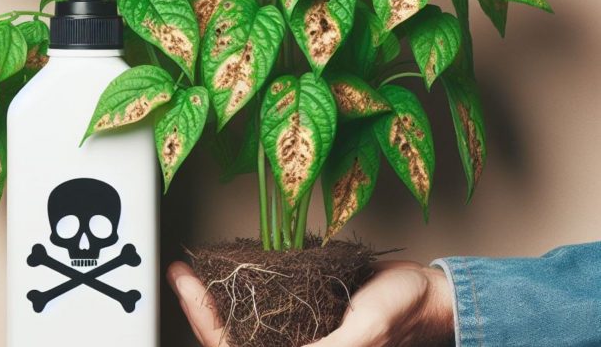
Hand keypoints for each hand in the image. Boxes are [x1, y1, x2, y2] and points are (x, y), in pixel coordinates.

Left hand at [167, 260, 453, 346]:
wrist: (426, 294)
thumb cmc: (403, 313)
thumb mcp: (366, 331)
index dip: (207, 323)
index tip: (189, 288)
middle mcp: (293, 345)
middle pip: (231, 336)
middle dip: (201, 307)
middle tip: (181, 273)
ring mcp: (296, 329)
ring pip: (242, 320)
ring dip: (215, 296)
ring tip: (192, 270)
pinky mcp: (302, 309)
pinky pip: (262, 301)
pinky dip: (241, 285)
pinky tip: (228, 268)